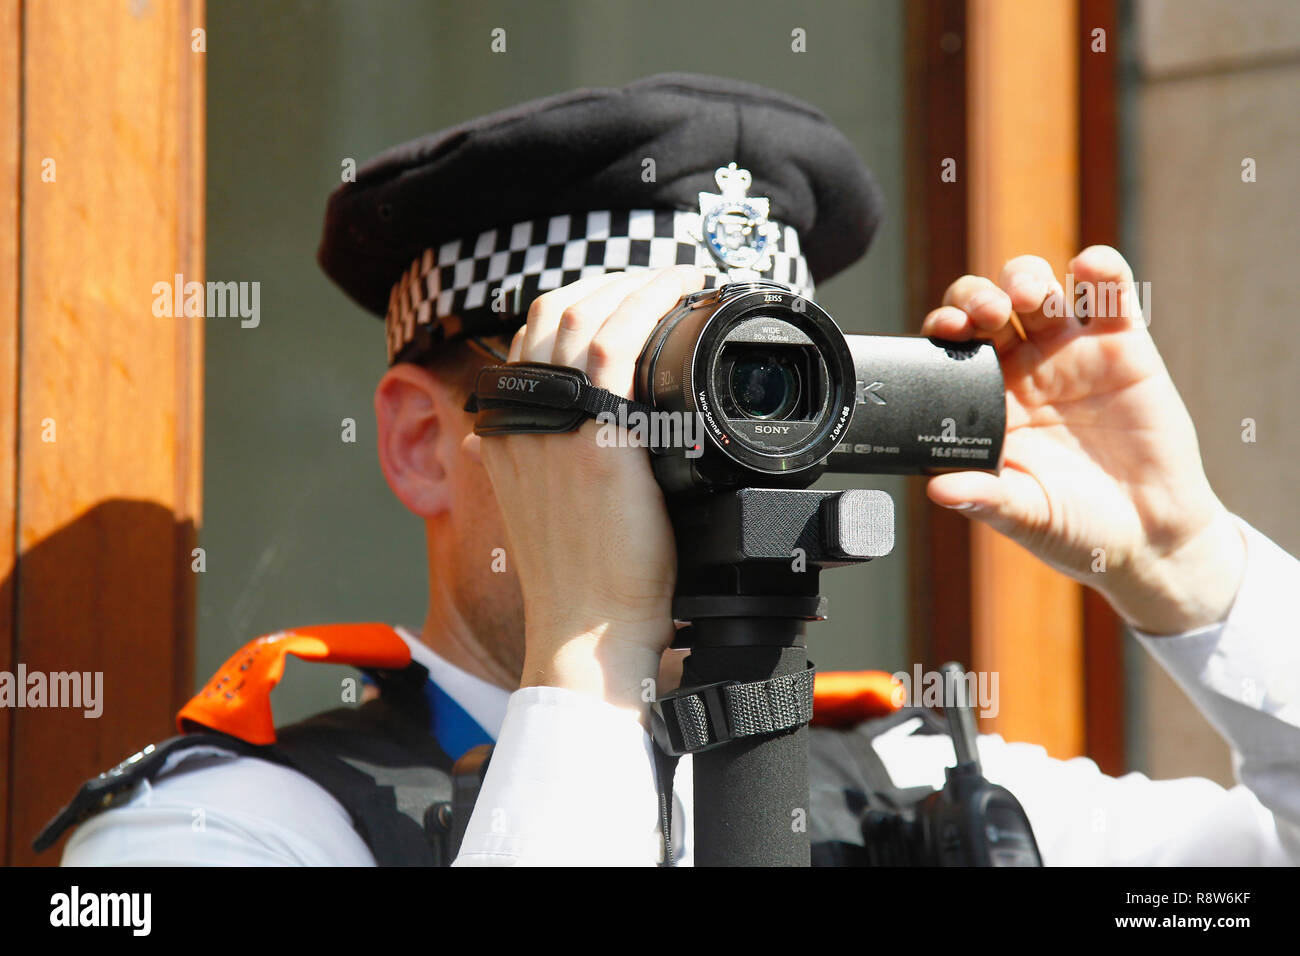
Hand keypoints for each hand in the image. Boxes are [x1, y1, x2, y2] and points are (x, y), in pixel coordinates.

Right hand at [465, 266, 705, 715]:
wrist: (590, 633)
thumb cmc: (583, 582)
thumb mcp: (540, 513)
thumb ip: (536, 467)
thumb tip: (526, 443)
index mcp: (505, 434)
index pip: (529, 340)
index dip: (578, 304)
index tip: (625, 298)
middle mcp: (521, 420)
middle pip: (553, 315)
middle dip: (610, 285)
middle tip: (661, 283)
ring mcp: (555, 427)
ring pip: (584, 315)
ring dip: (635, 283)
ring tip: (677, 279)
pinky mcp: (597, 440)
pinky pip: (616, 342)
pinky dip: (649, 303)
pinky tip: (680, 290)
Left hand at [921, 245, 1245, 634]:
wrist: (1149, 537)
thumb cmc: (1076, 527)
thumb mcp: (1025, 515)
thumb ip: (983, 497)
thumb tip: (936, 489)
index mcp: (988, 401)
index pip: (953, 347)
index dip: (945, 327)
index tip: (947, 329)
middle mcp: (1024, 369)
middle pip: (988, 305)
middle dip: (979, 295)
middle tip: (987, 313)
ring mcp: (1072, 353)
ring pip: (1040, 288)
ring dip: (1026, 277)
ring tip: (1030, 297)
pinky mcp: (1124, 346)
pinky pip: (1110, 293)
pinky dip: (1101, 270)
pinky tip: (1091, 269)